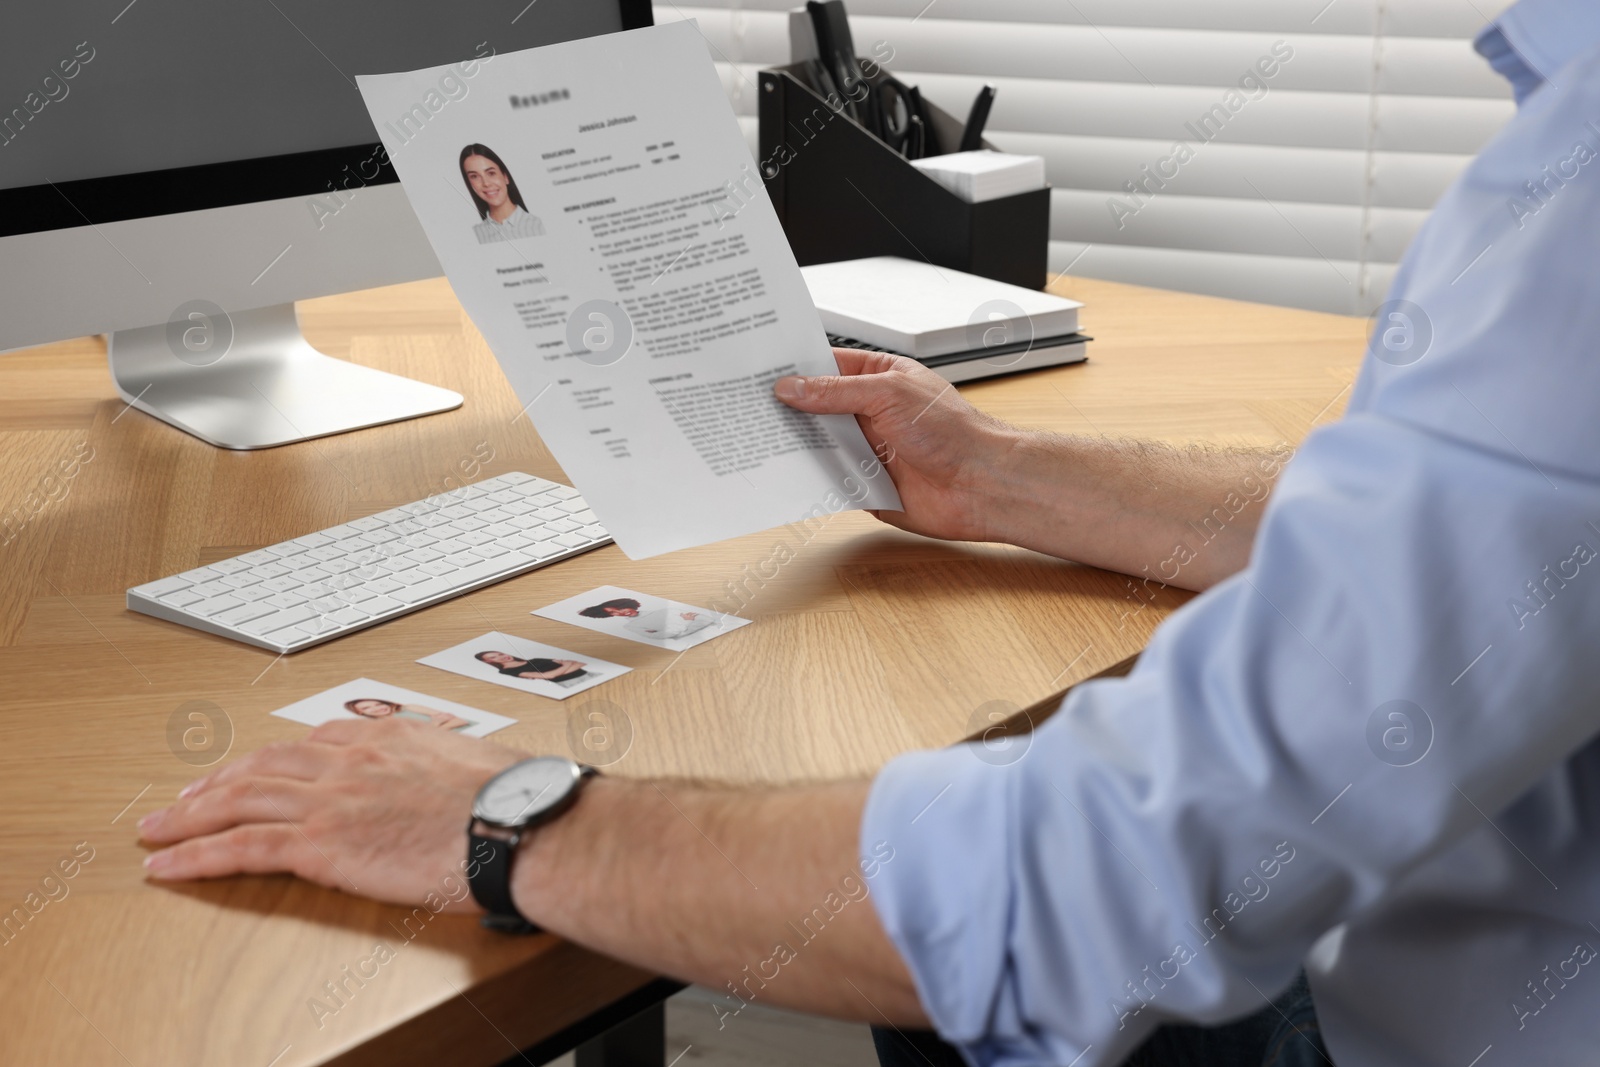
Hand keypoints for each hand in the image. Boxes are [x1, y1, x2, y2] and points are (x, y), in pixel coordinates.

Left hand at [138, 719, 525, 908]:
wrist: (516, 825)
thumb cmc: (514, 801)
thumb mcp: (480, 764)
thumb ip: (453, 768)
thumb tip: (467, 781)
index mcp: (390, 736)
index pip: (314, 742)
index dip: (273, 759)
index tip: (254, 771)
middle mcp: (351, 758)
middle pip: (265, 764)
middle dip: (219, 781)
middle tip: (185, 798)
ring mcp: (332, 798)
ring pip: (240, 800)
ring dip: (190, 816)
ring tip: (156, 830)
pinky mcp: (321, 843)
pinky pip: (242, 846)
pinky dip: (198, 854)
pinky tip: (169, 865)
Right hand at [775, 349, 1018, 542]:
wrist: (981, 485)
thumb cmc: (954, 432)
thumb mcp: (888, 394)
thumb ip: (835, 392)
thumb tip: (792, 387)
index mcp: (879, 378)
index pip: (826, 367)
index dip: (795, 367)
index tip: (759, 368)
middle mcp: (870, 412)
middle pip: (815, 408)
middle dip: (786, 408)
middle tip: (747, 405)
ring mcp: (866, 449)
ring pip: (817, 445)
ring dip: (794, 444)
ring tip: (756, 438)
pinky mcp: (864, 485)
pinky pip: (828, 480)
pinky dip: (809, 479)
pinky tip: (785, 474)